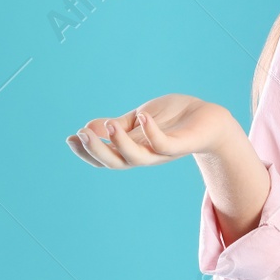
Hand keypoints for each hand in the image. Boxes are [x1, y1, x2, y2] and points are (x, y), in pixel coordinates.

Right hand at [66, 94, 233, 168]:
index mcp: (134, 149)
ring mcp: (164, 152)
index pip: (106, 158)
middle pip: (116, 163)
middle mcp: (147, 155)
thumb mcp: (140, 118)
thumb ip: (119, 125)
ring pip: (137, 158)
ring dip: (120, 144)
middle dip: (96, 151)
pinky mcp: (183, 144)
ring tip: (108, 126)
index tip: (69, 139)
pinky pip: (165, 145)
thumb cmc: (175, 118)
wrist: (210, 117)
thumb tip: (88, 127)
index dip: (86, 152)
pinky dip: (152, 133)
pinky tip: (143, 116)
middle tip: (80, 135)